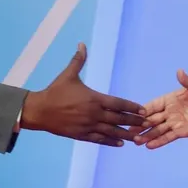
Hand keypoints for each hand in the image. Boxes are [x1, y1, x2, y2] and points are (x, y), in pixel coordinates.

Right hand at [20, 43, 144, 146]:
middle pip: (119, 119)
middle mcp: (93, 113)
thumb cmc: (55, 91)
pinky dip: (110, 142)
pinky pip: (99, 139)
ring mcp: (88, 125)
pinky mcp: (81, 135)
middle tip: (147, 124)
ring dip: (126, 135)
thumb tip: (82, 44)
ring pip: (111, 132)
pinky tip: (120, 144)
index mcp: (93, 98)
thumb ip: (78, 60)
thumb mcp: (68, 75)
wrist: (39, 110)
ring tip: (138, 138)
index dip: (132, 107)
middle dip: (134, 121)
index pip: (118, 103)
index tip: (143, 110)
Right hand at [132, 69, 187, 149]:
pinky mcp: (182, 132)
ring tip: (135, 141)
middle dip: (140, 125)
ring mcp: (175, 123)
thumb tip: (179, 71)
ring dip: (147, 135)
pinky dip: (159, 141)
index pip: (153, 105)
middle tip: (128, 131)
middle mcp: (169, 112)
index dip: (143, 110)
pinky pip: (168, 137)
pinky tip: (149, 146)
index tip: (131, 114)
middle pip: (152, 120)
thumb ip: (187, 81)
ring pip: (157, 130)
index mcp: (170, 99)